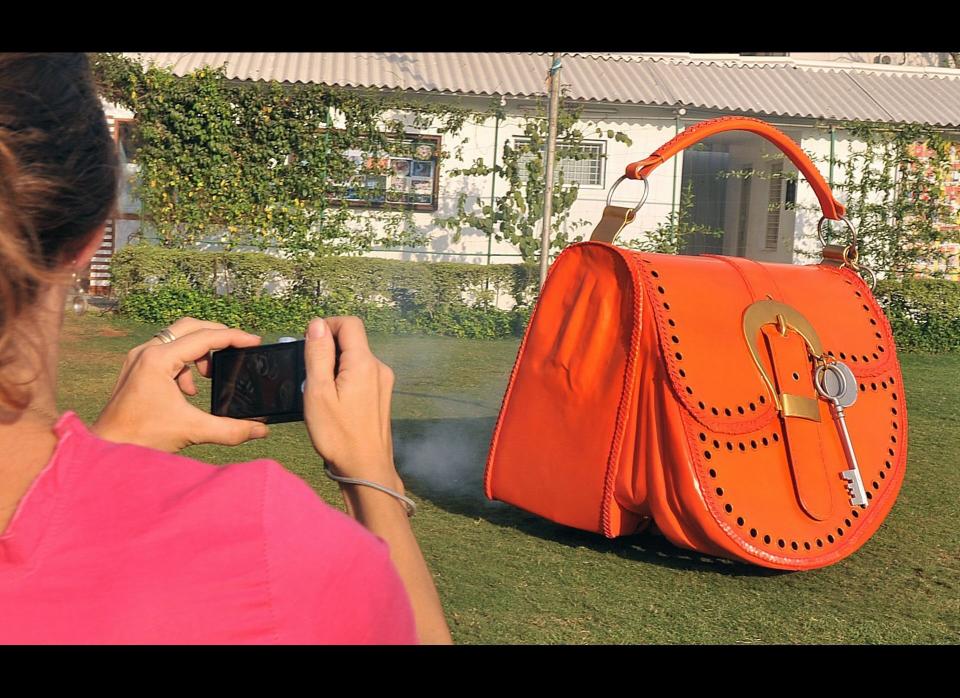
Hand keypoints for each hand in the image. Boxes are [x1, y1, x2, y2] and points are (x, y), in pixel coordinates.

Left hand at [92, 317, 270, 451]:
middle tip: (238, 348)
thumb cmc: (142, 437)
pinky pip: (166, 351)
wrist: (107, 448)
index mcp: (159, 359)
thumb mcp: (192, 430)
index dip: (234, 337)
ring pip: (177, 337)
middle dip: (217, 335)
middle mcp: (147, 351)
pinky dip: (184, 363)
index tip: (255, 341)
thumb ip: (231, 429)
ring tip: (211, 374)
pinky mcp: (136, 368)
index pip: (205, 337)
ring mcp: (138, 358)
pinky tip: (189, 389)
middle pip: (190, 327)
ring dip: (200, 350)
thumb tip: (261, 429)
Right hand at [302, 317, 400, 491]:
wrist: (366, 469)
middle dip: (328, 349)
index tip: (309, 345)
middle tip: (309, 374)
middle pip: (352, 340)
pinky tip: (334, 402)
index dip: (326, 326)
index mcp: (364, 363)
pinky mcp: (381, 395)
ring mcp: (383, 382)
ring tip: (320, 392)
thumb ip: (318, 354)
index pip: (349, 323)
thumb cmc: (338, 435)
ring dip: (335, 366)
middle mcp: (379, 368)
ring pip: (355, 358)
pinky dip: (345, 379)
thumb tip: (317, 324)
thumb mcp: (318, 392)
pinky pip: (361, 375)